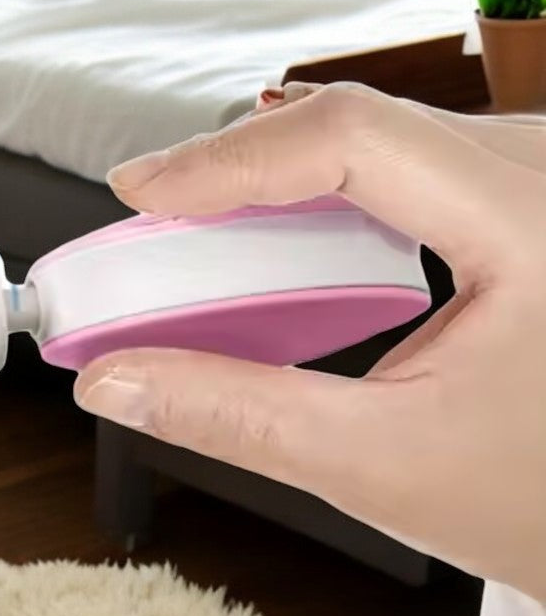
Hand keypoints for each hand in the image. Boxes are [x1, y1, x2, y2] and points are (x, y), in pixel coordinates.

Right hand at [76, 83, 545, 602]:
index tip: (140, 192)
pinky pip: (396, 147)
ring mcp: (528, 172)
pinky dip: (316, 176)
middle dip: (235, 161)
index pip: (354, 137)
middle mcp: (538, 174)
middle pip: (353, 118)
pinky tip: (274, 213)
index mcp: (532, 226)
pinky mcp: (510, 185)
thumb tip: (112, 380)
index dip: (231, 156)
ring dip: (272, 164)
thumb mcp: (378, 465)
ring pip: (371, 125)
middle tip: (151, 209)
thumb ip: (233, 417)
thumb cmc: (535, 497)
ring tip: (197, 216)